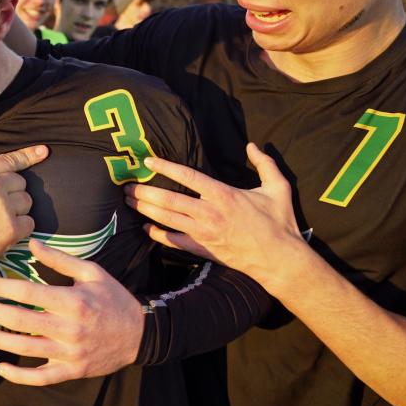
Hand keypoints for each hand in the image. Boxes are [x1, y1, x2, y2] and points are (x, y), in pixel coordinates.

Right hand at [0, 145, 47, 278]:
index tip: (43, 152)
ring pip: (26, 202)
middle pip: (21, 183)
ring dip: (18, 211)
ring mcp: (3, 207)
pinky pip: (29, 223)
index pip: (9, 160)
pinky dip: (21, 229)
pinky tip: (5, 233)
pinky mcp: (11, 228)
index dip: (28, 155)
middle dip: (14, 194)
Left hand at [0, 240, 143, 384]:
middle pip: (20, 320)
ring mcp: (70, 353)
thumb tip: (32, 244)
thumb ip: (60, 260)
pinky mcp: (72, 371)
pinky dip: (19, 376)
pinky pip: (41, 377)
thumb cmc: (113, 299)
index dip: (1, 287)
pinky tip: (0, 367)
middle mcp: (69, 328)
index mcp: (73, 301)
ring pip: (25, 349)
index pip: (28, 292)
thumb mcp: (92, 272)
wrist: (141, 334)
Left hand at [124, 143, 305, 289]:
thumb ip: (265, 164)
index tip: (147, 161)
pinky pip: (174, 241)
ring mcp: (204, 233)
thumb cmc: (279, 222)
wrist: (280, 259)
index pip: (188, 177)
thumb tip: (254, 145)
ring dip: (145, 210)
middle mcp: (209, 214)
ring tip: (128, 202)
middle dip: (144, 192)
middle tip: (125, 186)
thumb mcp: (278, 188)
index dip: (166, 167)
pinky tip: (146, 227)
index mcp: (224, 195)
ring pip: (167, 219)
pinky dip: (158, 234)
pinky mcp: (203, 249)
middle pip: (168, 200)